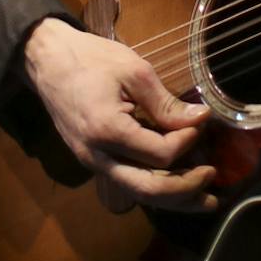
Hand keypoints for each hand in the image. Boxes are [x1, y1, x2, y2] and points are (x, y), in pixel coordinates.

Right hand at [21, 18, 216, 212]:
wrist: (47, 60)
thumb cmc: (90, 59)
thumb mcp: (133, 71)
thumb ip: (166, 102)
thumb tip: (200, 119)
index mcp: (107, 130)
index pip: (160, 153)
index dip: (187, 141)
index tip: (201, 121)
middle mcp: (97, 156)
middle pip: (149, 189)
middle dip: (186, 189)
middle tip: (213, 176)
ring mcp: (91, 162)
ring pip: (137, 193)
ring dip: (174, 199)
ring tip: (204, 201)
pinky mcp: (91, 160)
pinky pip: (127, 181)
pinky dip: (155, 188)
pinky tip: (176, 186)